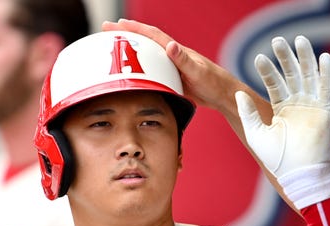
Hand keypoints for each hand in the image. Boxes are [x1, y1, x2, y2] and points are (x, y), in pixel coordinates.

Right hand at [102, 19, 242, 113]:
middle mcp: (172, 57)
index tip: (117, 24)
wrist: (223, 96)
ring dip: (131, 54)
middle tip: (107, 32)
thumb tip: (170, 45)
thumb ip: (184, 59)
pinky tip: (132, 79)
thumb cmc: (214, 83)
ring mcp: (171, 69)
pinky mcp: (172, 80)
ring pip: (146, 59)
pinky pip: (152, 74)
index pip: (152, 36)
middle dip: (126, 36)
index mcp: (176, 52)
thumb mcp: (198, 71)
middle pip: (145, 43)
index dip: (134, 29)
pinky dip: (140, 73)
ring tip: (113, 53)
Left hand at [235, 35, 329, 208]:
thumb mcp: (256, 133)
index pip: (275, 84)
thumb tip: (237, 93)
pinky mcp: (325, 111)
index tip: (258, 58)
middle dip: (286, 58)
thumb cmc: (276, 158)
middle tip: (278, 40)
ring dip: (305, 59)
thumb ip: (247, 113)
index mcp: (281, 109)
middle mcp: (297, 105)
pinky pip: (327, 88)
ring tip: (299, 40)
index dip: (268, 71)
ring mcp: (312, 106)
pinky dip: (326, 73)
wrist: (297, 173)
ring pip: (309, 76)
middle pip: (292, 75)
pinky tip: (322, 58)